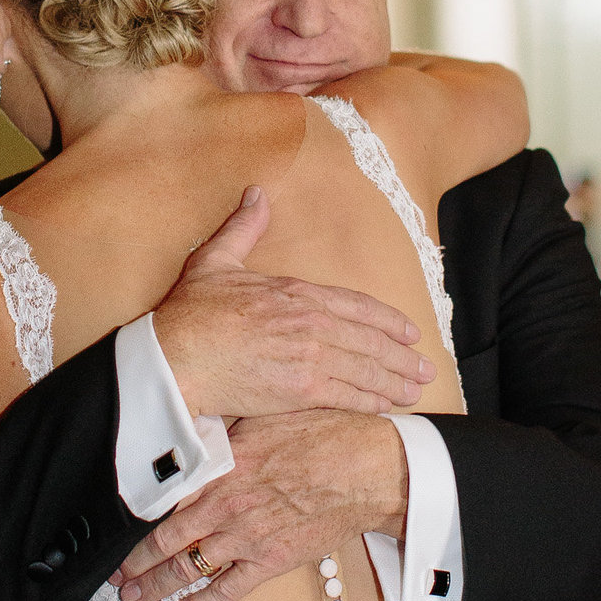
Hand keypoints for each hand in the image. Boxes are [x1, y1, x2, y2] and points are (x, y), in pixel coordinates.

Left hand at [111, 409, 408, 600]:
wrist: (370, 468)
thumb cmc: (324, 434)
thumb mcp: (264, 417)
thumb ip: (225, 433)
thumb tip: (194, 431)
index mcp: (220, 468)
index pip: (162, 496)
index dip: (131, 515)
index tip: (110, 525)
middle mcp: (224, 506)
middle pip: (164, 539)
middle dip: (134, 560)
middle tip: (114, 572)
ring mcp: (245, 538)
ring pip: (186, 568)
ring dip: (155, 587)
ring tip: (133, 598)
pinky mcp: (269, 561)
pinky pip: (225, 592)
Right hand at [152, 187, 433, 418]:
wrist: (174, 358)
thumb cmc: (189, 314)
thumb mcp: (215, 261)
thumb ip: (243, 229)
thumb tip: (257, 193)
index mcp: (296, 293)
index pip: (357, 306)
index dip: (387, 320)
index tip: (408, 331)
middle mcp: (311, 323)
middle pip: (370, 340)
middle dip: (402, 355)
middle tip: (425, 367)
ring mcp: (310, 357)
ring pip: (366, 369)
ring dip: (396, 380)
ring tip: (417, 389)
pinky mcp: (301, 390)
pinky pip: (348, 395)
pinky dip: (372, 401)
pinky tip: (388, 406)